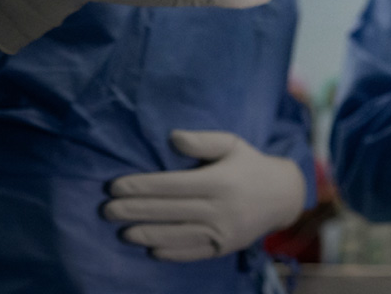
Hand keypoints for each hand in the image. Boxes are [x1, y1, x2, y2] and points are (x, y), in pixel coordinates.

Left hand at [103, 130, 305, 261]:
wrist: (283, 196)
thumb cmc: (250, 164)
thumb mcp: (232, 143)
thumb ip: (203, 140)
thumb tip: (173, 139)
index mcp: (218, 181)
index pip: (170, 185)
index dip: (141, 187)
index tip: (115, 186)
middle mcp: (219, 209)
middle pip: (168, 211)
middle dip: (134, 210)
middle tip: (107, 210)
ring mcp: (222, 232)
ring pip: (176, 234)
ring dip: (146, 233)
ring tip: (123, 232)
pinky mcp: (225, 247)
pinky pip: (193, 252)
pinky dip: (171, 252)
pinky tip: (151, 248)